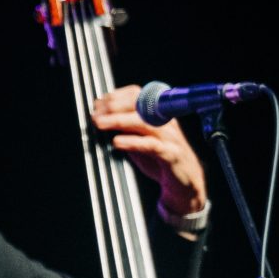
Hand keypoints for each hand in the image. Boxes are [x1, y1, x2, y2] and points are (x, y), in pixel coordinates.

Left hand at [91, 87, 207, 220]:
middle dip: (113, 107)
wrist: (184, 183)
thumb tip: (99, 119)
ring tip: (100, 124)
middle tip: (94, 115)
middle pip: (139, 104)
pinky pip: (151, 145)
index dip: (115, 96)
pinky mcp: (171, 154)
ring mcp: (170, 137)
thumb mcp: (138, 140)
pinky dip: (133, 142)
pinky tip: (117, 142)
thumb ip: (123, 130)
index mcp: (157, 114)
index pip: (137, 94)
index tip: (98, 103)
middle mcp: (165, 121)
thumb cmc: (159, 160)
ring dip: (118, 121)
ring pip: (143, 122)